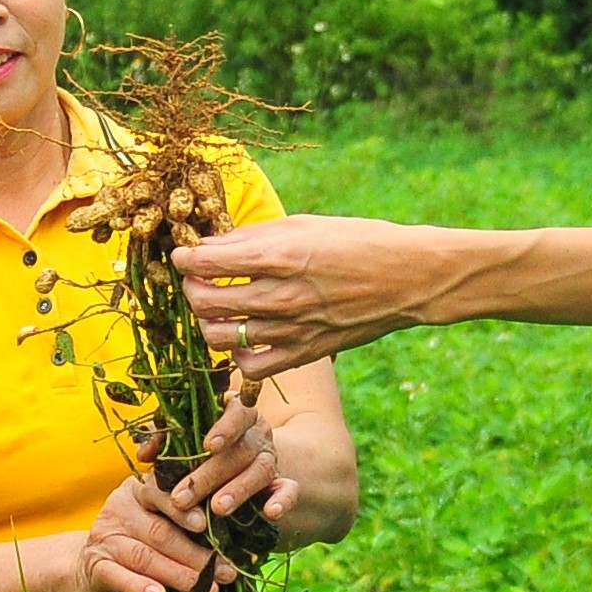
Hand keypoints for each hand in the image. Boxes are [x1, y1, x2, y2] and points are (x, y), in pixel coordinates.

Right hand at [83, 476, 223, 591]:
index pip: (163, 494)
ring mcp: (105, 537)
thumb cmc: (143, 544)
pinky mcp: (95, 566)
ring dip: (178, 575)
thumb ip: (190, 527)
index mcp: (140, 490)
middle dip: (195, 554)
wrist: (93, 568)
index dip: (184, 510)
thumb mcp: (163, 525)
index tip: (204, 524)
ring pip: (144, 556)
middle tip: (224, 572)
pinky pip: (118, 576)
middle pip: (159, 531)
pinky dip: (139, 587)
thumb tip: (240, 547)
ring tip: (206, 589)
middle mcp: (120, 509)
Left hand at [167, 216, 440, 381]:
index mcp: (280, 255)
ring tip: (218, 309)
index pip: (206, 262)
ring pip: (219, 337)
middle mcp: (281, 295)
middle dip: (191, 289)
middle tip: (198, 280)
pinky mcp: (304, 353)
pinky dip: (238, 354)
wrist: (408, 278)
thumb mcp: (304, 224)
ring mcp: (291, 329)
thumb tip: (210, 244)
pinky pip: (250, 367)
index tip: (183, 255)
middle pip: (204, 302)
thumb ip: (254, 236)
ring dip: (208, 322)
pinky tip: (245, 336)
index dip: (184, 258)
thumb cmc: (359, 242)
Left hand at [168, 385, 294, 525]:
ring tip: (217, 509)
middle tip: (182, 498)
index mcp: (234, 411)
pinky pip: (289, 490)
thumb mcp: (183, 439)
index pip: (235, 412)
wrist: (240, 463)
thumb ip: (164, 440)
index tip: (208, 446)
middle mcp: (256, 432)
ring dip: (239, 490)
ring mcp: (271, 457)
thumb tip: (143, 454)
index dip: (224, 428)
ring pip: (260, 470)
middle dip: (209, 475)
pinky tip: (271, 513)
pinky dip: (282, 500)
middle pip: (239, 450)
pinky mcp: (283, 482)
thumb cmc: (200, 446)